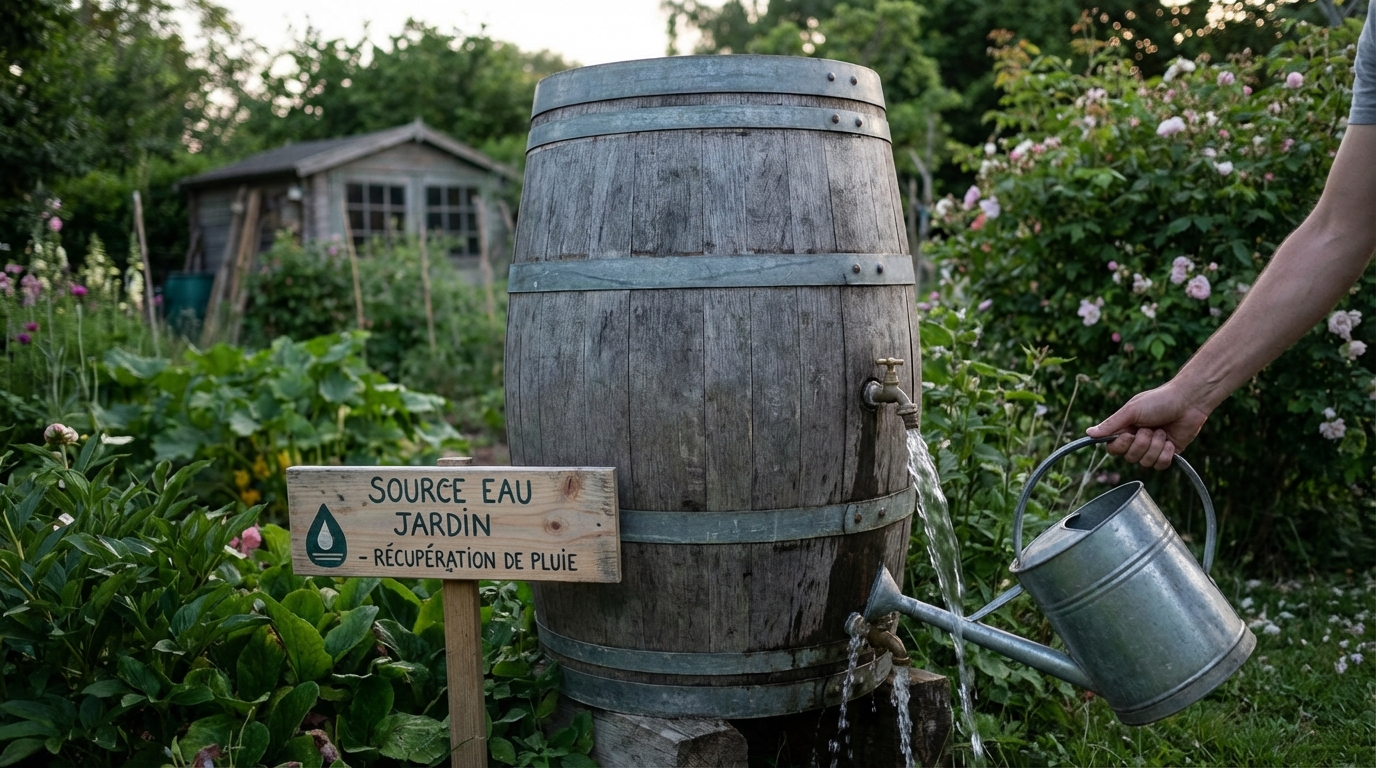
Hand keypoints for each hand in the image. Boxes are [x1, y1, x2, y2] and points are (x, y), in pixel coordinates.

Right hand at [1085, 381, 1211, 469]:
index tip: (1130, 433)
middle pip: (1130, 458)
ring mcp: (1153, 448)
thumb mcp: (1131, 410)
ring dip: (1156, 446)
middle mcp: (1137, 440)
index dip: (1121, 445)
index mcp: (1125, 429)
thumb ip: (1111, 424)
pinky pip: (1161, 465)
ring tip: (1163, 431)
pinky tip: (1171, 441)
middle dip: (1142, 443)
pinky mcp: (1168, 453)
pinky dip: (1166, 453)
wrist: (1189, 401)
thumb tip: (1088, 434)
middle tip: (1151, 428)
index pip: (1113, 449)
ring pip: (1146, 463)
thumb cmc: (1159, 401)